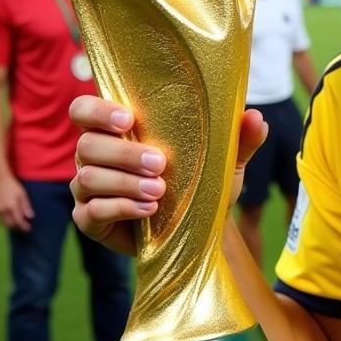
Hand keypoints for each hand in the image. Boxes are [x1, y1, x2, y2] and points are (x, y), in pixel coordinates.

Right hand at [0, 175, 33, 231]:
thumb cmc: (13, 186)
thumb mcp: (22, 194)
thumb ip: (26, 206)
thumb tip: (30, 217)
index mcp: (12, 206)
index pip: (18, 221)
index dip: (24, 226)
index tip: (28, 228)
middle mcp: (3, 210)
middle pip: (11, 224)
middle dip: (18, 228)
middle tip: (24, 228)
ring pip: (3, 223)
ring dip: (11, 226)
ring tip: (17, 226)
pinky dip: (3, 223)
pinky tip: (8, 222)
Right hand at [68, 96, 267, 254]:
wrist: (203, 230)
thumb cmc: (205, 185)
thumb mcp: (226, 162)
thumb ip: (240, 138)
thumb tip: (255, 116)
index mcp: (118, 133)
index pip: (85, 110)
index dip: (97, 111)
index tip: (128, 120)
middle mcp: (96, 156)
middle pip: (88, 145)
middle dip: (123, 154)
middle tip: (161, 164)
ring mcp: (88, 189)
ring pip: (87, 178)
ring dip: (125, 184)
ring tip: (160, 191)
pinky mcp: (90, 219)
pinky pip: (91, 211)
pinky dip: (121, 209)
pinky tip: (148, 211)